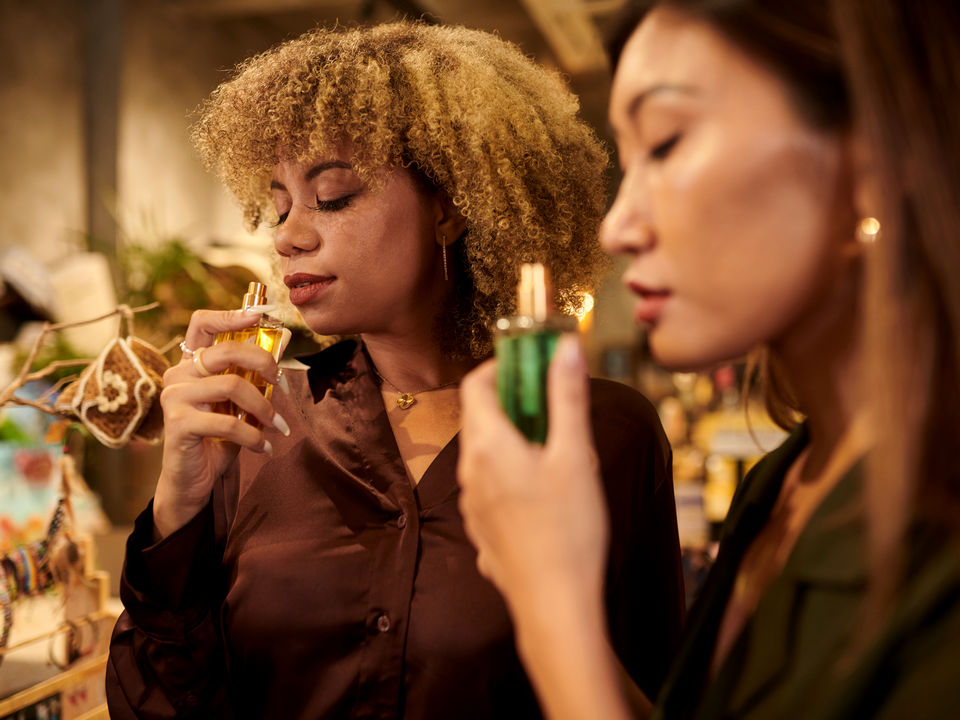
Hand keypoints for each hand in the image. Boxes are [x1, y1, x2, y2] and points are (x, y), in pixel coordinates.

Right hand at [153, 308, 290, 537]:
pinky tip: (265, 447)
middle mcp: (177, 374)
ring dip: (264, 408)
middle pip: (225, 350)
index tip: (258, 315)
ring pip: (232, 386)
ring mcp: (174, 398)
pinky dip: (254, 436)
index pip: (201, 324)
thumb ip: (251, 380)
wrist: (193, 481)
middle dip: (263, 362)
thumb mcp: (237, 405)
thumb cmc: (217, 439)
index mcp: (191, 364)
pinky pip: (227, 423)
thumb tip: (282, 354)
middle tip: (283, 383)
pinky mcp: (178, 424)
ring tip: (278, 426)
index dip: (229, 315)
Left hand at [457, 335, 608, 621]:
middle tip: (553, 401)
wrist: (555, 605)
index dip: (502, 365)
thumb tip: (564, 348)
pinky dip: (511, 470)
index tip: (533, 363)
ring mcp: (472, 503)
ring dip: (513, 436)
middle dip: (513, 400)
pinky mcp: (482, 528)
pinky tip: (545, 490)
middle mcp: (469, 471)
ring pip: (485, 452)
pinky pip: (491, 484)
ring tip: (556, 446)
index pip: (476, 384)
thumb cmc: (568, 530)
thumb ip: (567, 398)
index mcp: (487, 445)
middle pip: (480, 416)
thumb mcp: (574, 455)